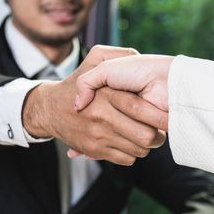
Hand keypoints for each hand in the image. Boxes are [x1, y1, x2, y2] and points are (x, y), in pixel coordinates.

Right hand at [23, 45, 166, 164]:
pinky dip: (132, 153)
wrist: (49, 108)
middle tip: (159, 128)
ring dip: (146, 144)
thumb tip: (138, 58)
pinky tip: (130, 143)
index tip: (164, 112)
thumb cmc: (77, 81)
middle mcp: (103, 116)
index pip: (142, 111)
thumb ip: (117, 54)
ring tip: (145, 134)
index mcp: (108, 94)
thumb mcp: (95, 58)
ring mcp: (99, 136)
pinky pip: (126, 159)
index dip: (158, 114)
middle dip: (158, 134)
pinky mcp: (95, 150)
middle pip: (146, 135)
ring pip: (139, 149)